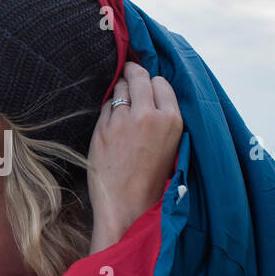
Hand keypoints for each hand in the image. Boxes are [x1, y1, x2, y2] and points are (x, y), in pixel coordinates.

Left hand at [87, 62, 182, 251]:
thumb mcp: (171, 144)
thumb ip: (164, 117)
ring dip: (120, 90)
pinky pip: (106, 105)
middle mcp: (148, 115)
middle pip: (138, 76)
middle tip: (129, 70)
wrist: (128, 205)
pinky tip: (113, 121)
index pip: (160, 82)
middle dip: (133, 72)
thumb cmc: (152, 178)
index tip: (148, 85)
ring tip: (122, 100)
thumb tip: (151, 88)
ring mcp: (123, 120)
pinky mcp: (103, 127)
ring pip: (119, 87)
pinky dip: (109, 109)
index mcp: (171, 120)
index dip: (153, 83)